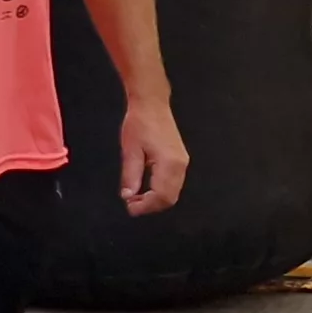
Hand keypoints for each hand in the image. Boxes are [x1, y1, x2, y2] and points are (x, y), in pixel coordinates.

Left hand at [121, 102, 190, 216]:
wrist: (152, 105)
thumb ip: (130, 175)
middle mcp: (181, 165)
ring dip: (155, 199)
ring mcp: (183, 162)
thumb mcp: (130, 150)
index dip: (146, 206)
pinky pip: (173, 183)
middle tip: (131, 205)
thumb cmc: (139, 124)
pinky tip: (145, 188)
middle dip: (151, 206)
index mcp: (170, 163)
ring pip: (173, 192)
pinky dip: (160, 191)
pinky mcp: (180, 160)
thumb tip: (128, 195)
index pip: (162, 196)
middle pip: (170, 198)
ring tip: (135, 197)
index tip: (129, 207)